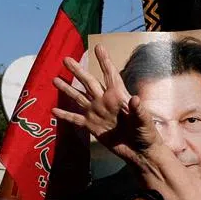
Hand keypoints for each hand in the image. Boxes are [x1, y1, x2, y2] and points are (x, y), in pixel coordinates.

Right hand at [53, 44, 160, 164]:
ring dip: (67, 89)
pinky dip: (65, 116)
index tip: (98, 47)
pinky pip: (75, 119)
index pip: (110, 75)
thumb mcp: (145, 122)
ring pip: (78, 98)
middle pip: (89, 83)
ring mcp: (96, 113)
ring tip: (55, 79)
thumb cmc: (147, 135)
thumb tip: (135, 98)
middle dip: (78, 71)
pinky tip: (53, 111)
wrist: (140, 153)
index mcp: (119, 97)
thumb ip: (139, 110)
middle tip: (66, 59)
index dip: (104, 61)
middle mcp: (105, 102)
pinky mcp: (91, 126)